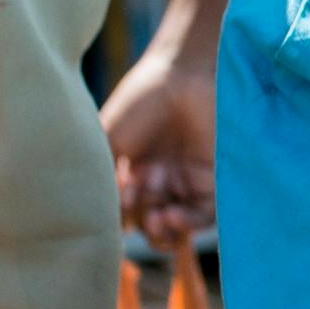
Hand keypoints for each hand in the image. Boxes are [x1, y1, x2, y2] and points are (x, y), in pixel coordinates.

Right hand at [100, 46, 216, 250]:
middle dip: (142, 225)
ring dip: (163, 232)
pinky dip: (188, 223)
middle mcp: (159, 181)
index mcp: (131, 173)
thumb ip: (103, 178)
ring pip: (175, 226)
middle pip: (149, 224)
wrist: (181, 76)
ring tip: (158, 219)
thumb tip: (95, 218)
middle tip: (138, 207)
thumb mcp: (109, 142)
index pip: (125, 213)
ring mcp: (186, 182)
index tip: (118, 200)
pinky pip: (204, 216)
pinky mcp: (213, 181)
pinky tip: (173, 215)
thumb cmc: (138, 103)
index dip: (119, 216)